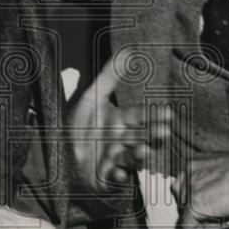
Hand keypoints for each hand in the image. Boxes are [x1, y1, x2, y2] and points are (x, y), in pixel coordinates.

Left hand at [68, 57, 163, 189]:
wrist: (61, 151)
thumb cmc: (81, 124)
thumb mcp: (92, 97)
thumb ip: (110, 75)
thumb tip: (128, 51)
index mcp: (121, 121)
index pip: (139, 115)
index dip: (151, 114)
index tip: (167, 113)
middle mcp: (122, 140)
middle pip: (141, 136)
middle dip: (152, 135)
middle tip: (164, 132)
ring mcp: (116, 159)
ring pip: (132, 157)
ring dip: (139, 155)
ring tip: (143, 151)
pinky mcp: (107, 177)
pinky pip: (114, 177)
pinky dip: (118, 175)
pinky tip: (119, 172)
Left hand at [175, 151, 228, 228]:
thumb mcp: (223, 170)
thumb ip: (210, 180)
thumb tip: (209, 196)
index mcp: (194, 163)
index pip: (183, 186)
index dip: (194, 199)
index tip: (207, 208)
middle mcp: (188, 172)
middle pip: (181, 199)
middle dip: (196, 209)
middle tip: (214, 215)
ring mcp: (189, 187)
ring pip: (185, 212)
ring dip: (201, 219)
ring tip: (220, 220)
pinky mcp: (195, 203)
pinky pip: (190, 225)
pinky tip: (221, 226)